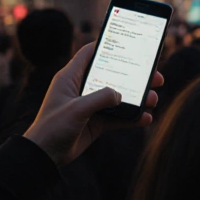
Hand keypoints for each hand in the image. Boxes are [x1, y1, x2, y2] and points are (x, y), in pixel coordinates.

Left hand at [23, 44, 161, 166]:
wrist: (44, 157)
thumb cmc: (52, 128)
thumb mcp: (77, 109)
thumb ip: (101, 98)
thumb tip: (121, 95)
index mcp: (71, 78)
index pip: (90, 54)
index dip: (108, 45)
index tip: (129, 42)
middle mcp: (83, 88)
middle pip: (114, 75)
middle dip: (136, 76)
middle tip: (155, 77)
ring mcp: (91, 106)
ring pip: (120, 96)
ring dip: (138, 98)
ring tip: (153, 100)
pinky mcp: (97, 122)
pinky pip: (119, 116)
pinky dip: (133, 117)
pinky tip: (146, 118)